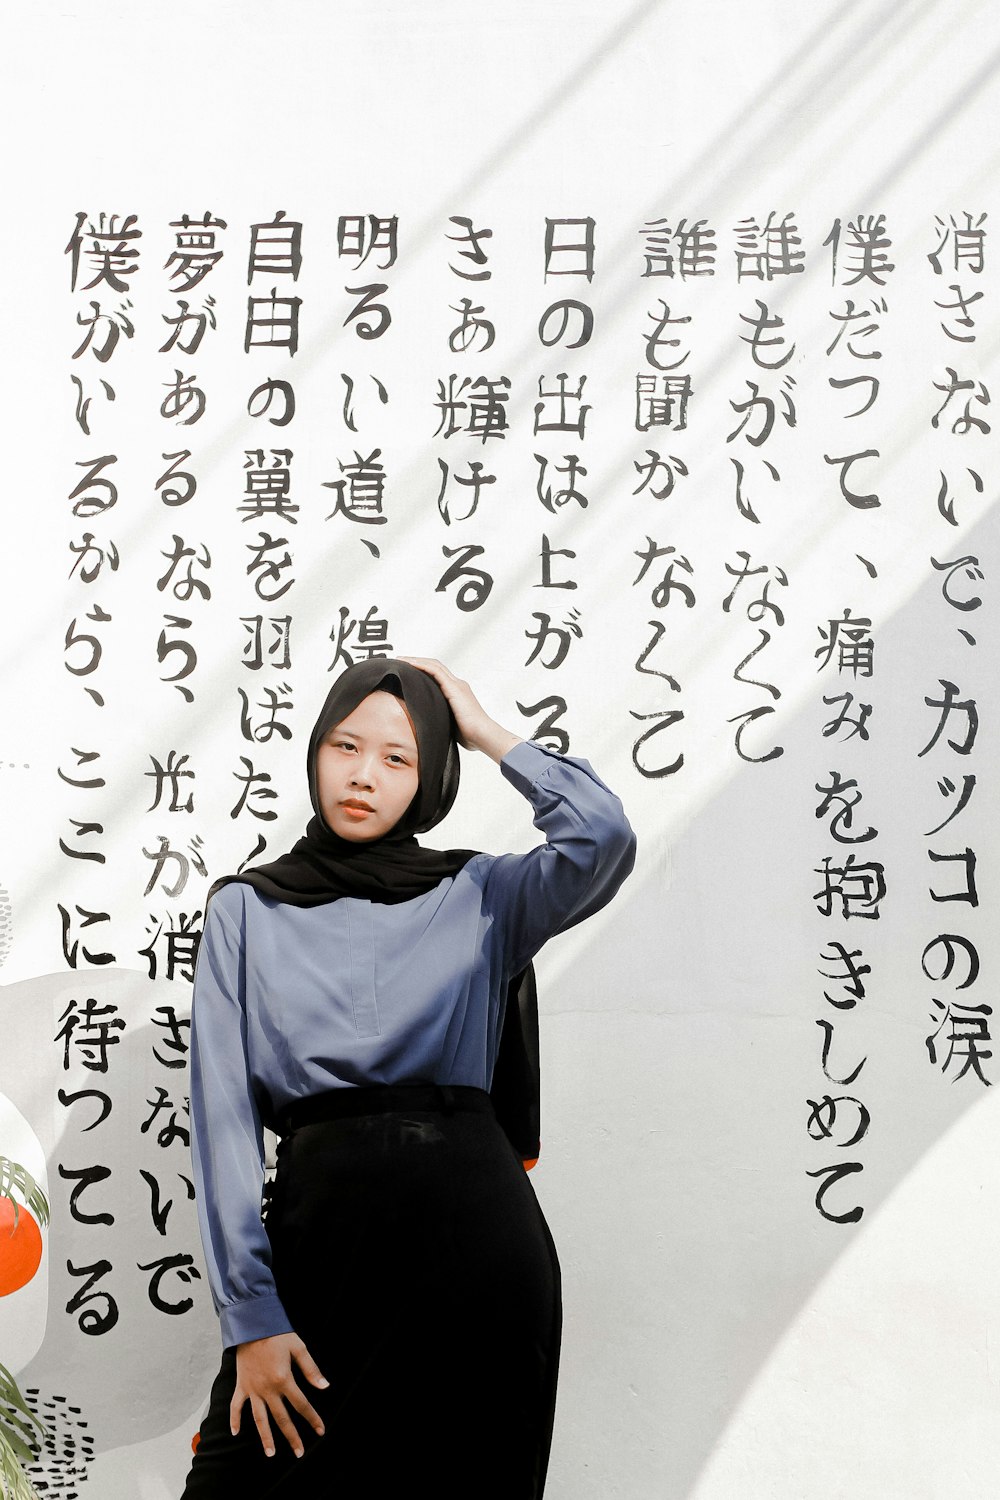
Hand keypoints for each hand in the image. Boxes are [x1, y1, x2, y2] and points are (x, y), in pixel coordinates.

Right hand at [232, 1332, 327, 1457]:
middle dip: (292, 1437)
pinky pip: (236, 1406)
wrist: (252, 1324)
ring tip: (270, 1453)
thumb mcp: (299, 1347)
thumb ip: (311, 1369)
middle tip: (299, 1453)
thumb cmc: (277, 1334)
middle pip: (282, 1418)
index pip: (302, 1404)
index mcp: (284, 1379)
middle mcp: (268, 1389)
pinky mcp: (241, 1386)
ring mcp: (253, 1389)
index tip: (321, 1431)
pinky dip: (234, 1420)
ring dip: (265, 1437)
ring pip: (259, 1419)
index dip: (312, 1418)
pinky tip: (234, 1433)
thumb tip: (324, 1386)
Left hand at [398, 657, 520, 761]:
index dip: (423, 672)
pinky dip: (420, 665)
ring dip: (415, 660)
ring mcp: (456, 684)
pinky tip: (408, 663)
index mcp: (457, 693)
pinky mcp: (454, 687)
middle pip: (434, 667)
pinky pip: (434, 670)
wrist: (482, 735)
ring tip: (400, 659)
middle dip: (417, 662)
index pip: (438, 677)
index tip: (407, 673)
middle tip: (400, 661)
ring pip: (433, 665)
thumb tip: (428, 726)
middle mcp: (457, 685)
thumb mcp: (450, 724)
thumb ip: (441, 719)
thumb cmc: (470, 736)